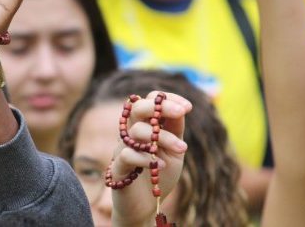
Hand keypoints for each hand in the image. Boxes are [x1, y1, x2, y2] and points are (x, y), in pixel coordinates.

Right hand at [111, 92, 190, 225]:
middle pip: (138, 107)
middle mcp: (131, 132)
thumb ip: (175, 130)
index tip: (188, 107)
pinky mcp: (117, 167)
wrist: (146, 205)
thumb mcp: (175, 150)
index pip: (150, 100)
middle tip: (181, 113)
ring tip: (182, 149)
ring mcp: (122, 148)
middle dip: (161, 107)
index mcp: (145, 124)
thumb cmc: (160, 174)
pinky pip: (128, 154)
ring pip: (137, 130)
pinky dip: (146, 158)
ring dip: (163, 137)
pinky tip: (161, 165)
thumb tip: (181, 109)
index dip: (168, 99)